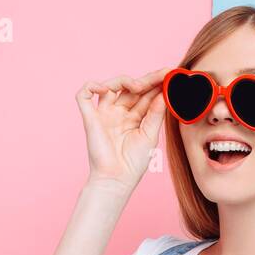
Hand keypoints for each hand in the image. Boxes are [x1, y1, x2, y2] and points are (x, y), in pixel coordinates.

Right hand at [76, 67, 169, 191]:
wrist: (117, 180)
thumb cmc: (134, 163)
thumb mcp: (150, 135)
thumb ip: (156, 113)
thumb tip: (164, 92)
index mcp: (134, 117)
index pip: (145, 94)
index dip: (156, 83)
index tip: (170, 74)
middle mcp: (119, 112)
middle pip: (130, 87)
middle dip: (146, 79)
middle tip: (161, 74)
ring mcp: (104, 114)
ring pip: (110, 85)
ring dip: (124, 80)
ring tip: (137, 86)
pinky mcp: (90, 118)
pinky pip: (83, 95)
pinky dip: (91, 86)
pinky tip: (105, 88)